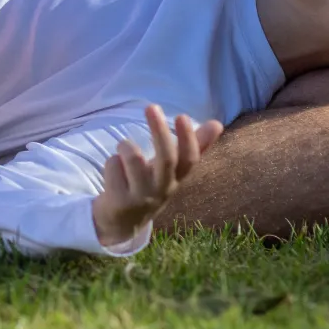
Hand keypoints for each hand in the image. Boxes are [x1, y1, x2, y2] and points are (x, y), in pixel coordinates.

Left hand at [91, 105, 223, 249]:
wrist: (122, 222)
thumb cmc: (149, 185)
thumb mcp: (171, 169)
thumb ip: (193, 147)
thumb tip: (217, 123)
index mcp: (177, 178)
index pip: (190, 160)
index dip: (188, 139)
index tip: (182, 116)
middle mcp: (162, 189)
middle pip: (166, 159)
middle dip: (159, 131)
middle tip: (152, 106)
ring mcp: (141, 197)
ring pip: (133, 158)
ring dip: (126, 146)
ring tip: (124, 148)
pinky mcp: (120, 201)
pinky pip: (113, 167)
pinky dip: (111, 162)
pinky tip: (114, 173)